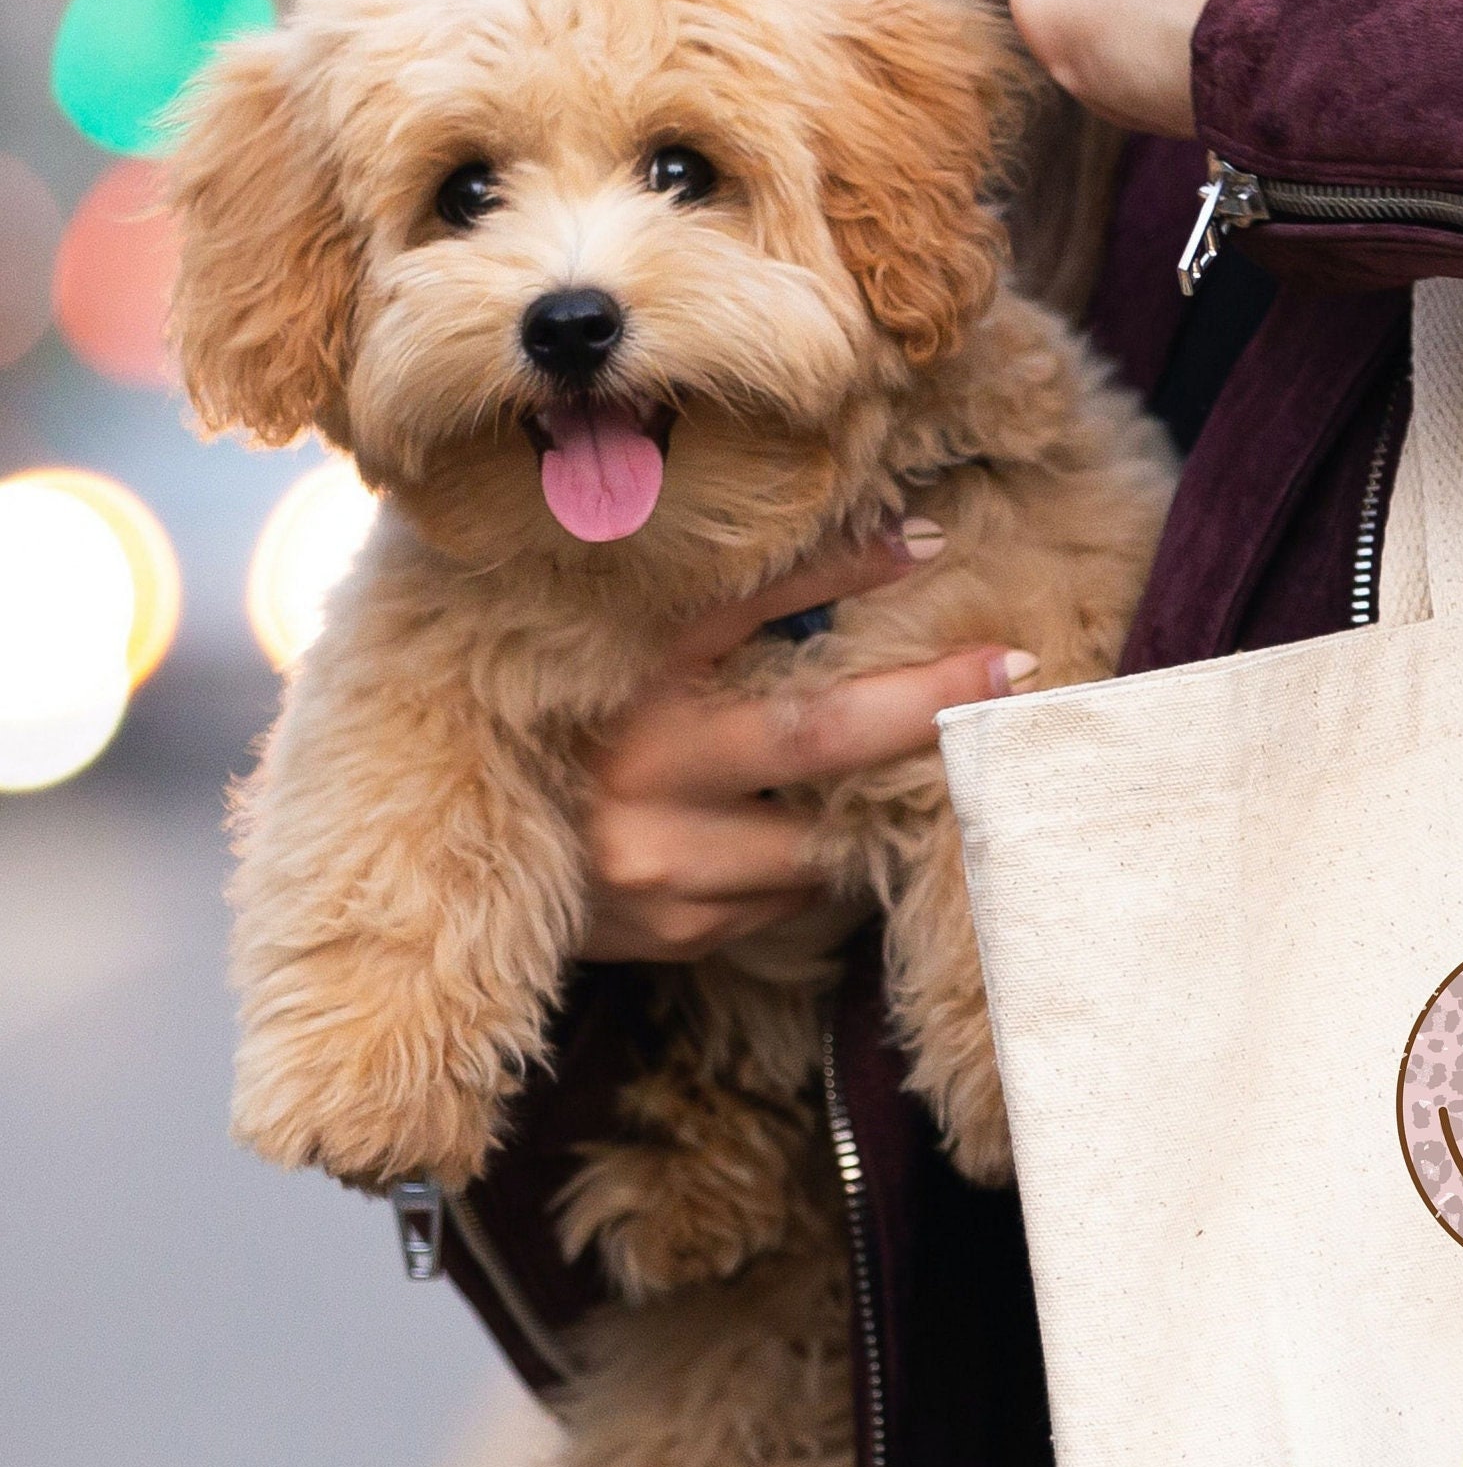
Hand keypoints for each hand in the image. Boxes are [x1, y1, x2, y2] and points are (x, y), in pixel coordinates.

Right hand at [575, 521, 1033, 964]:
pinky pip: (792, 893)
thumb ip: (689, 615)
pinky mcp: (675, 925)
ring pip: (821, 834)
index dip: (838, 569)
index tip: (928, 541)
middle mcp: (632, 763)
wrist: (446, 860)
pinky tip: (795, 842)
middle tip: (1012, 670)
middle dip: (923, 702)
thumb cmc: (549, 735)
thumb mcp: (598, 657)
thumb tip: (841, 552)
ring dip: (872, 809)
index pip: (739, 602)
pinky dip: (816, 863)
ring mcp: (655, 856)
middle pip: (814, 733)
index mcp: (614, 673)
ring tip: (912, 777)